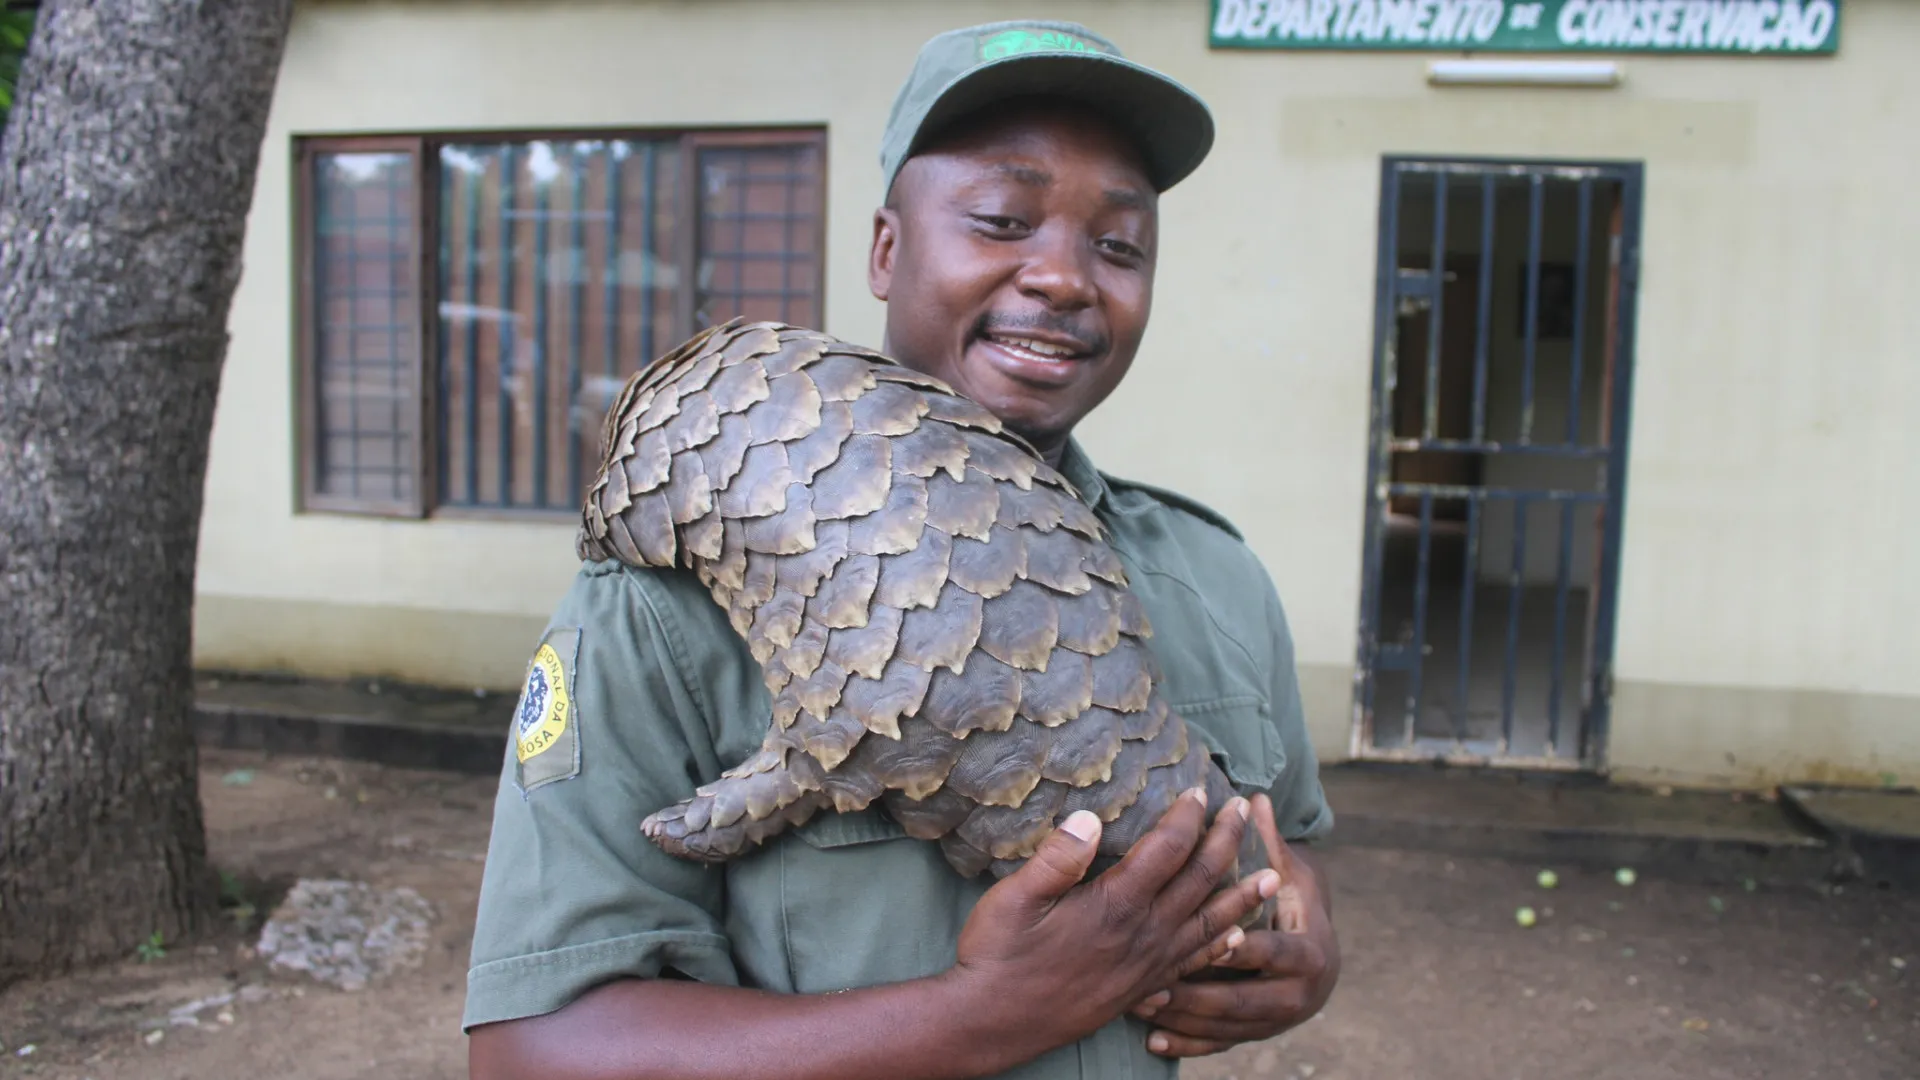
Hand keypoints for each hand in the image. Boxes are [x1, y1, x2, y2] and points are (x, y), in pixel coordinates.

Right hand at [943, 788, 1284, 1065]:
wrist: (994, 1023)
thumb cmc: (998, 955)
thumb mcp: (1012, 897)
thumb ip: (1056, 858)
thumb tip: (1091, 818)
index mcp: (1114, 904)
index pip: (1166, 850)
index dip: (1187, 817)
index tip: (1201, 791)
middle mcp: (1141, 934)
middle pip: (1199, 880)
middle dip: (1226, 841)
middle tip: (1245, 810)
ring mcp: (1146, 965)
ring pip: (1209, 923)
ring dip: (1242, 895)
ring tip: (1275, 876)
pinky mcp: (1142, 989)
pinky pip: (1194, 962)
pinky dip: (1220, 945)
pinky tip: (1236, 937)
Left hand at [1129, 794, 1339, 1057]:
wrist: (1316, 952)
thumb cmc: (1294, 899)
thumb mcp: (1289, 871)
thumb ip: (1271, 841)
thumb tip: (1255, 796)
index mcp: (1309, 953)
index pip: (1275, 953)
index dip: (1246, 948)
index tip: (1217, 937)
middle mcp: (1297, 995)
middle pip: (1242, 1002)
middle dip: (1197, 994)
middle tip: (1153, 984)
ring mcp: (1273, 1021)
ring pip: (1223, 1027)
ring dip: (1183, 1018)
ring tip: (1140, 1005)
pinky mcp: (1252, 1035)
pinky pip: (1217, 1046)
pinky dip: (1187, 1045)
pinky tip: (1153, 1044)